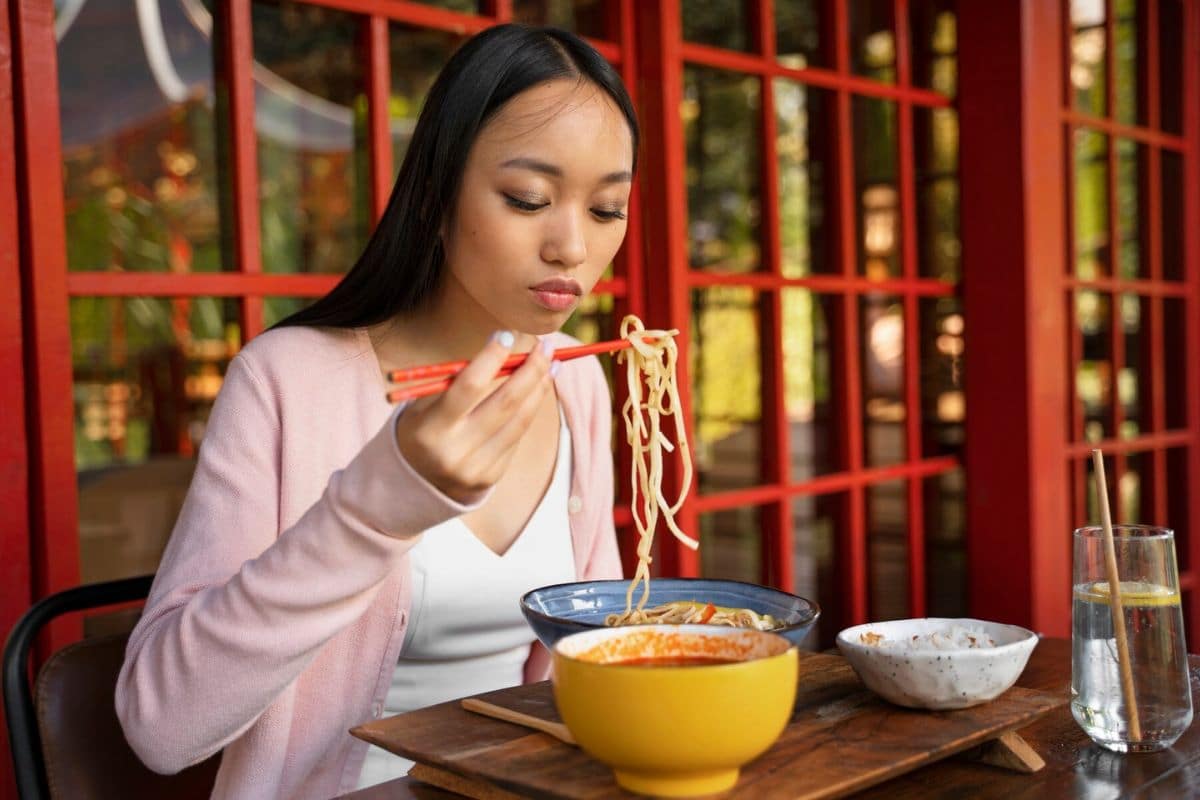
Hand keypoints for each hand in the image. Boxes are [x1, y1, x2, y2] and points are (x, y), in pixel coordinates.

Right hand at [394, 332, 554, 503]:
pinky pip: (516, 438)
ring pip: (519, 421)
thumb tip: (505, 346)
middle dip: (531, 370)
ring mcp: (475, 469)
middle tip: (547, 347)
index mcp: (430, 429)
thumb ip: (460, 379)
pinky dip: (526, 413)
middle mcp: (454, 452)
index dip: (491, 358)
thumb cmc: (422, 426)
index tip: (507, 335)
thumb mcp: (427, 402)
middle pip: (505, 403)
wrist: (413, 480)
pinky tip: (534, 394)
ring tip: (552, 366)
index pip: (469, 386)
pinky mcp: (490, 477)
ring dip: (539, 389)